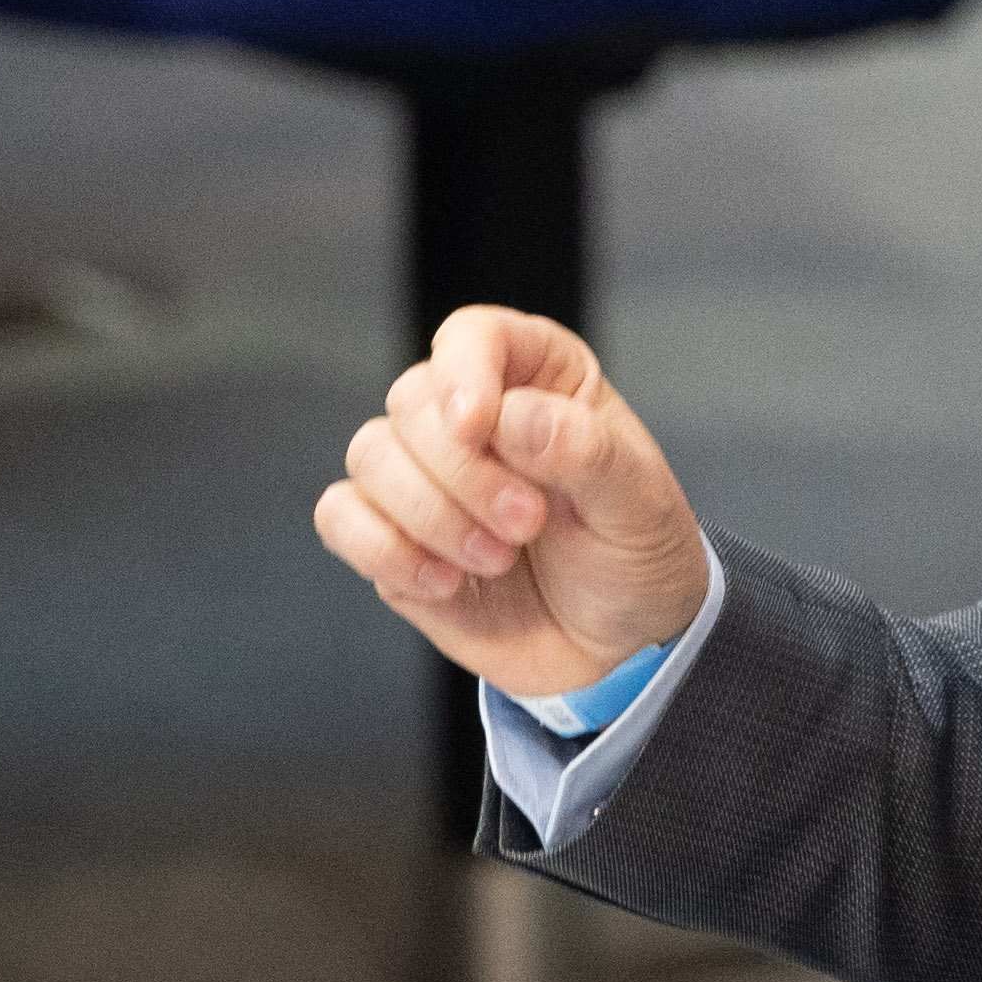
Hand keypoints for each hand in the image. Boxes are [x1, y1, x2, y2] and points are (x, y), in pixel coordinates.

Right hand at [312, 305, 709, 702]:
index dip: (463, 371)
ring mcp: (426, 477)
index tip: (477, 426)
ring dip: (430, 515)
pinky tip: (445, 583)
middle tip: (527, 525)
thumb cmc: (635, 556)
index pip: (473, 336)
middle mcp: (471, 417)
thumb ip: (585, 453)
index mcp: (538, 378)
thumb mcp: (640, 505)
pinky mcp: (394, 537)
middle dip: (463, 472)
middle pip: (412, 402)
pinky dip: (384, 550)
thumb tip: (511, 418)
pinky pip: (341, 519)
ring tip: (497, 561)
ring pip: (370, 455)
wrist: (618, 645)